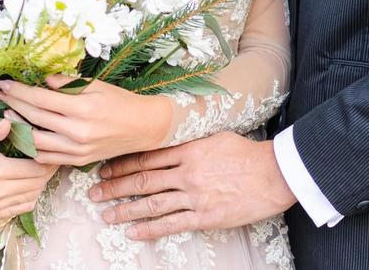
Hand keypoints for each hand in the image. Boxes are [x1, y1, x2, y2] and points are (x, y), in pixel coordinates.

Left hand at [0, 75, 172, 166]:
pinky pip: (46, 156)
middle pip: (35, 118)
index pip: (41, 99)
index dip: (19, 91)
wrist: (142, 128)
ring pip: (35, 141)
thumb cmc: (120, 102)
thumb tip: (42, 81)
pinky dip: (32, 146)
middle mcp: (77, 131)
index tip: (5, 84)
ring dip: (18, 127)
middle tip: (1, 95)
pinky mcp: (77, 161)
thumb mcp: (96, 85)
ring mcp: (76, 149)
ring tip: (8, 114)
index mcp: (82, 108)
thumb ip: (67, 84)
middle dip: (14, 104)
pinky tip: (24, 135)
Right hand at [0, 118, 57, 226]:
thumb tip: (10, 122)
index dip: (48, 162)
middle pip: (36, 185)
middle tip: (53, 160)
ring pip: (30, 198)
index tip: (54, 153)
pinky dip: (29, 198)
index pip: (34, 170)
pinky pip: (20, 208)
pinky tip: (29, 184)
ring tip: (42, 171)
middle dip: (47, 173)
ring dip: (39, 185)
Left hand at [87, 131, 295, 239]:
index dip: (123, 163)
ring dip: (126, 209)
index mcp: (189, 150)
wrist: (274, 174)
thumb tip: (172, 139)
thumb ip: (192, 140)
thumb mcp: (216, 136)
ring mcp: (194, 196)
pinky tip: (133, 232)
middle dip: (115, 186)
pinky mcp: (205, 216)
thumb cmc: (248, 153)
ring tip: (106, 214)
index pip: (147, 156)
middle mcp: (186, 172)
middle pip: (143, 180)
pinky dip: (150, 228)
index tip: (105, 168)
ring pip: (152, 203)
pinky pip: (172, 224)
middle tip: (94, 192)